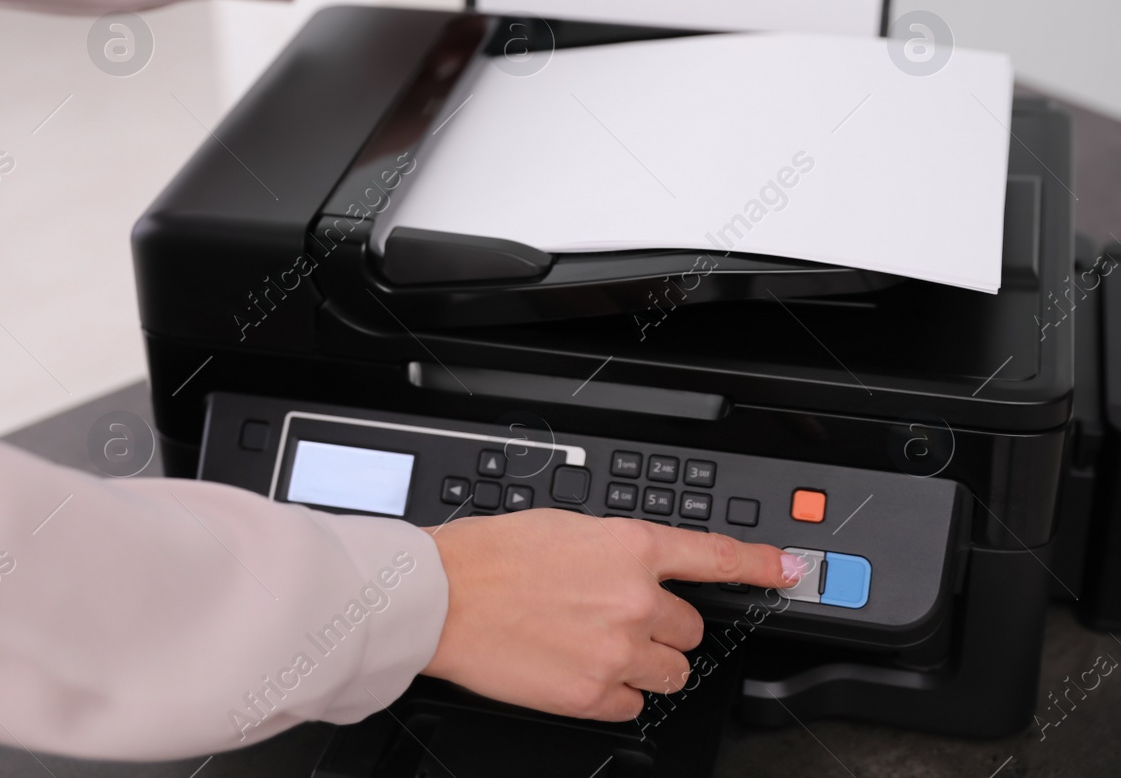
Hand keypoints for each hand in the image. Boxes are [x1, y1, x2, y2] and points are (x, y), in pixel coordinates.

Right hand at [421, 511, 805, 721]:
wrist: (442, 598)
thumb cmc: (488, 557)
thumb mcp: (565, 528)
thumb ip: (615, 551)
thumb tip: (638, 573)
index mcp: (630, 546)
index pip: (717, 557)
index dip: (762, 566)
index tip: (790, 571)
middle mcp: (635, 599)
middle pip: (691, 630)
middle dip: (660, 627)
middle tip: (613, 619)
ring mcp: (619, 652)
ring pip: (671, 672)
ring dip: (644, 663)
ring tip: (595, 648)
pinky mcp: (595, 696)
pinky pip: (634, 704)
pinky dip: (613, 692)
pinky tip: (576, 670)